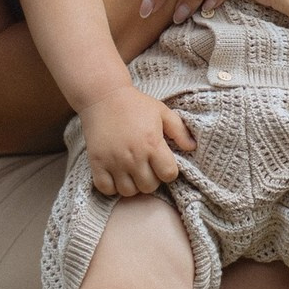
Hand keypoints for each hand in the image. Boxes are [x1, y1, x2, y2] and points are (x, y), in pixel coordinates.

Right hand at [78, 85, 195, 195]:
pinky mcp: (96, 163)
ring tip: (132, 172)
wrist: (103, 96)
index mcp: (152, 143)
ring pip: (128, 191)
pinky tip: (116, 175)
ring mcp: (114, 161)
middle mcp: (134, 155)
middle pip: (149, 187)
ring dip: (133, 185)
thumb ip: (179, 130)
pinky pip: (106, 189)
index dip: (168, 172)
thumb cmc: (135, 104)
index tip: (162, 164)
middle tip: (147, 168)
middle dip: (152, 180)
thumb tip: (192, 147)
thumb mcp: (162, 112)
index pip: (169, 175)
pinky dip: (112, 187)